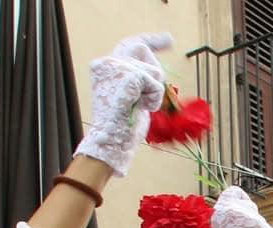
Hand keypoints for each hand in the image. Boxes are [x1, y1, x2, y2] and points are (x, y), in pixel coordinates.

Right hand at [74, 33, 171, 176]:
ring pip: (152, 70)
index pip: (128, 45)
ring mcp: (115, 67)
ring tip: (139, 107)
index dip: (150, 40)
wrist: (109, 142)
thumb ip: (138, 80)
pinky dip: (154, 99)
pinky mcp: (128, 76)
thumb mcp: (131, 96)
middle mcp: (106, 63)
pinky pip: (156, 83)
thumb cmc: (121, 127)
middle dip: (155, 56)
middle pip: (140, 47)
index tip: (168, 40)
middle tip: (167, 51)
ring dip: (154, 91)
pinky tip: (141, 108)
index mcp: (104, 68)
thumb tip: (156, 72)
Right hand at [211, 187, 272, 227]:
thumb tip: (237, 201)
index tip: (237, 206)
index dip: (236, 198)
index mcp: (222, 210)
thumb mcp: (219, 227)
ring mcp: (253, 220)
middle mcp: (237, 211)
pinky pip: (264, 225)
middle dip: (246, 213)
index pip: (233, 191)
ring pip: (256, 214)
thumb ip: (227, 212)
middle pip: (247, 203)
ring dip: (253, 223)